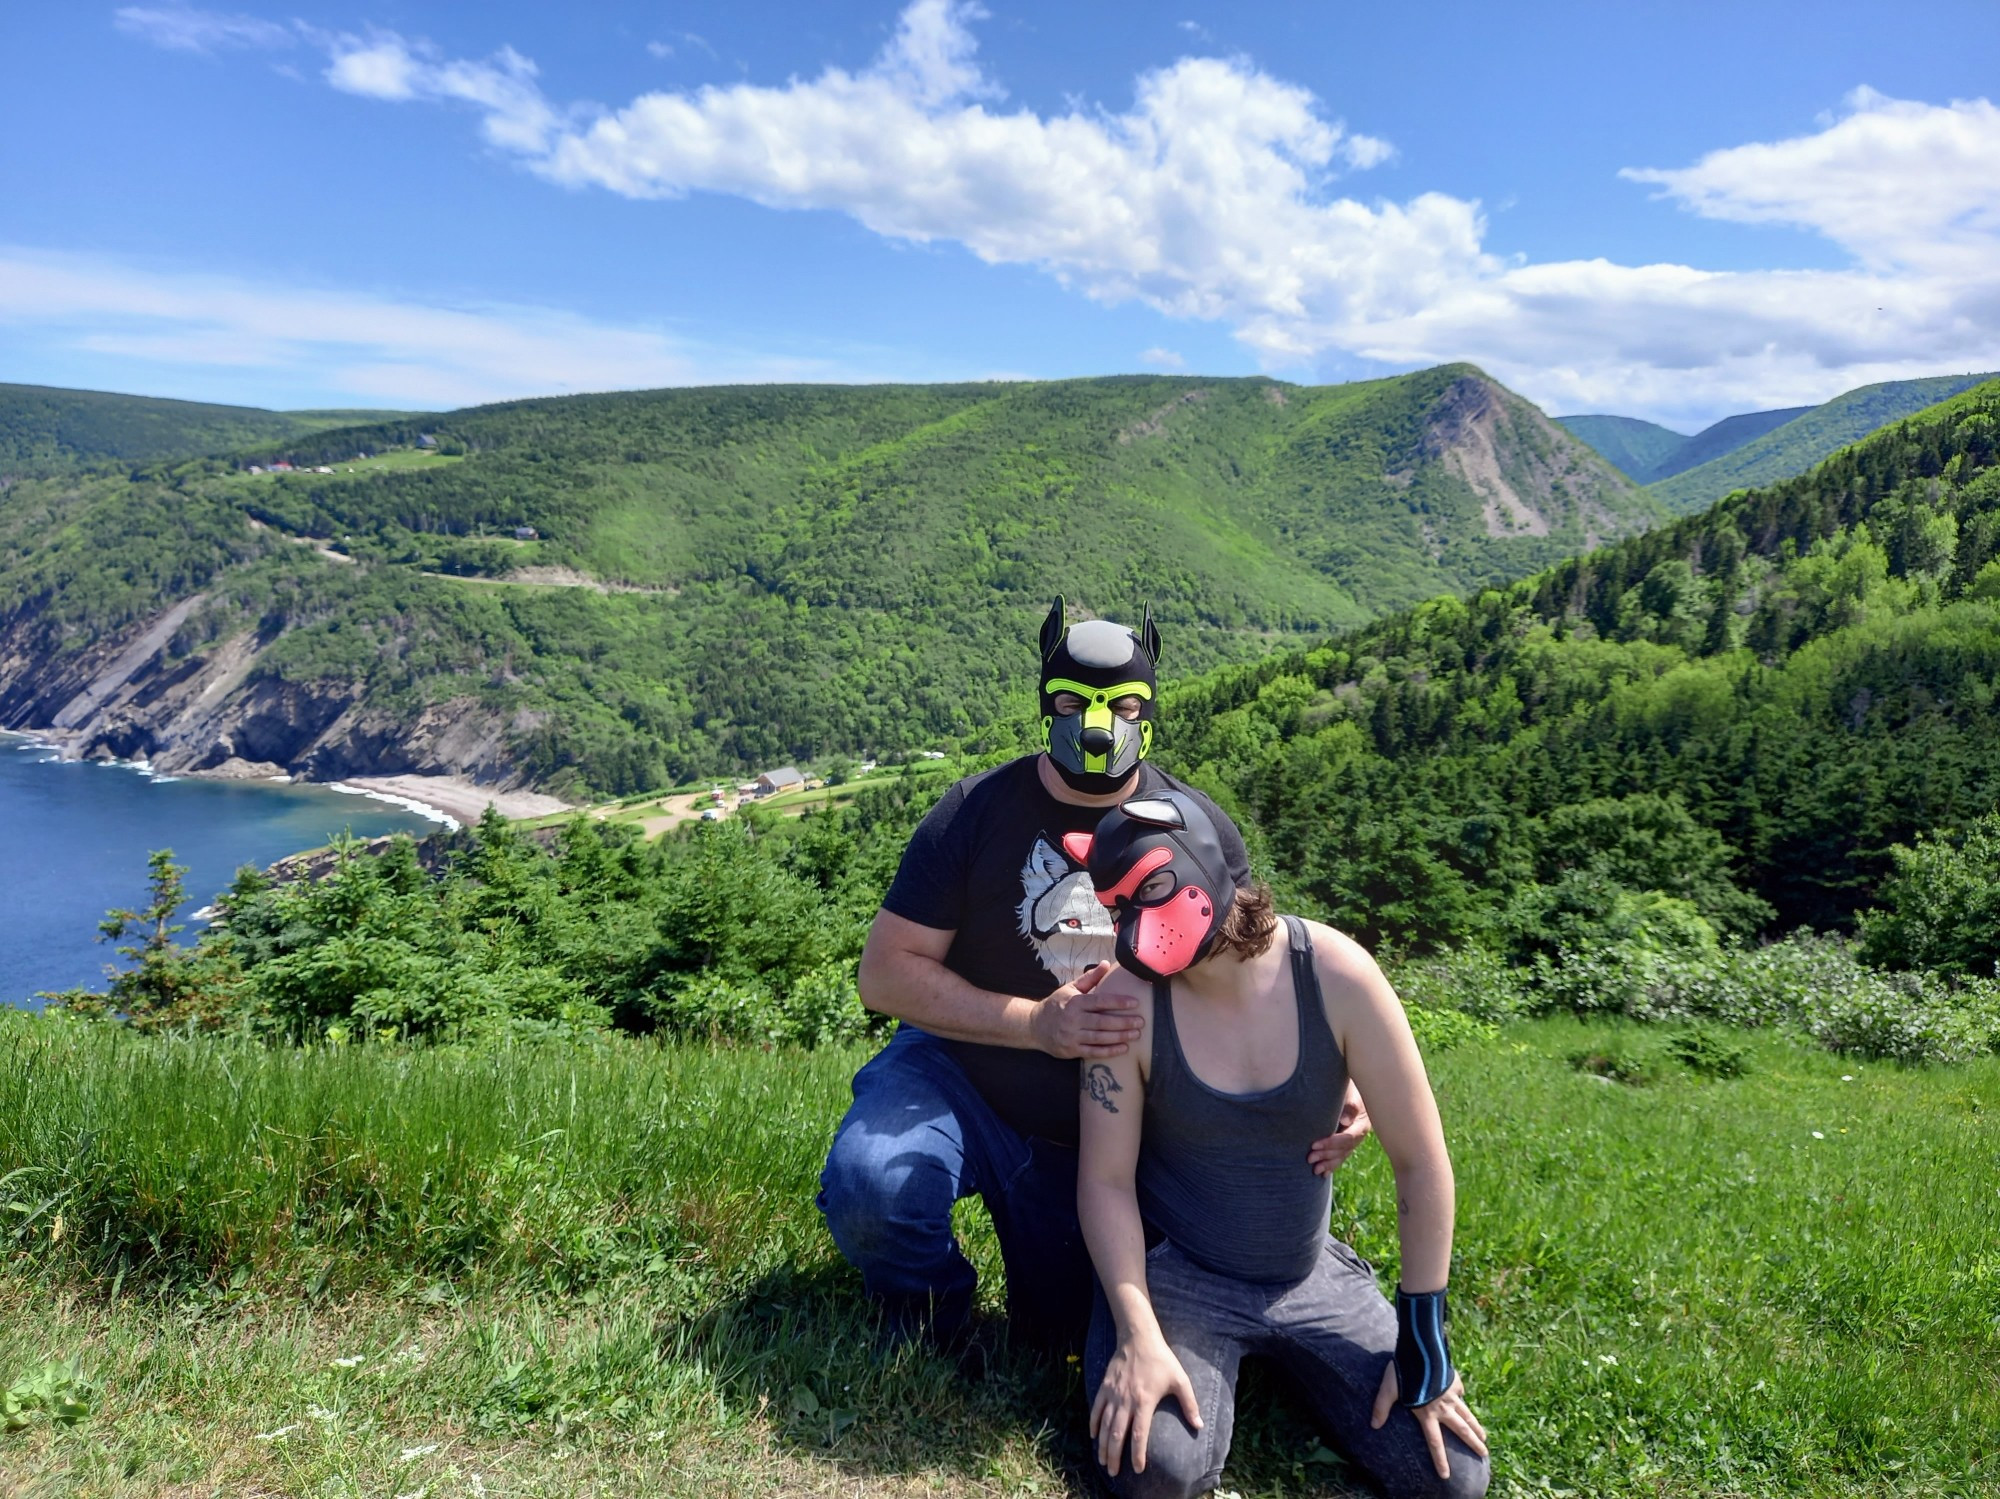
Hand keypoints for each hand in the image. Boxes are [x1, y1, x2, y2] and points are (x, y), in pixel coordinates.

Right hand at [1030, 962, 1139, 1058]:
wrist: (1034, 1026)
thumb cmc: (1057, 1004)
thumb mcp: (1071, 988)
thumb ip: (1090, 978)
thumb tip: (1106, 963)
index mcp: (1075, 1002)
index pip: (1100, 1001)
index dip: (1118, 1002)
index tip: (1135, 1003)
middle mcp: (1073, 1020)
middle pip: (1103, 1021)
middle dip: (1124, 1022)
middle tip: (1141, 1021)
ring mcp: (1072, 1036)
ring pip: (1100, 1038)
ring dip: (1120, 1037)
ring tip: (1136, 1034)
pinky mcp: (1071, 1050)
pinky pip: (1094, 1052)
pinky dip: (1109, 1051)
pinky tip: (1123, 1048)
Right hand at [1090, 1336, 1201, 1477]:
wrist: (1138, 1337)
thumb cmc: (1161, 1359)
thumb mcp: (1180, 1379)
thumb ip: (1189, 1404)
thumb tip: (1199, 1425)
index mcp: (1144, 1401)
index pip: (1139, 1434)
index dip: (1137, 1454)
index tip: (1138, 1469)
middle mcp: (1126, 1400)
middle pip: (1117, 1434)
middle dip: (1114, 1456)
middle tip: (1114, 1473)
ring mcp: (1113, 1394)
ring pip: (1104, 1425)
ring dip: (1102, 1445)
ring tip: (1103, 1461)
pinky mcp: (1105, 1386)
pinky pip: (1096, 1409)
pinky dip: (1093, 1424)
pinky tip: (1093, 1436)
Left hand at [1307, 1079, 1371, 1175]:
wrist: (1355, 1085)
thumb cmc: (1350, 1086)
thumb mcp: (1352, 1091)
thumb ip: (1351, 1104)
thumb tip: (1346, 1122)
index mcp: (1362, 1122)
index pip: (1348, 1137)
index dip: (1331, 1143)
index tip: (1314, 1145)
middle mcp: (1359, 1133)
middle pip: (1344, 1148)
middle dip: (1326, 1154)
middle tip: (1310, 1158)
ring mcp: (1354, 1138)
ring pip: (1342, 1154)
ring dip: (1329, 1163)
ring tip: (1315, 1170)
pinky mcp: (1347, 1140)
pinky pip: (1341, 1155)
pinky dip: (1332, 1164)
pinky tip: (1323, 1173)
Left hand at [1370, 1362, 1487, 1480]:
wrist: (1420, 1350)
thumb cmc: (1402, 1371)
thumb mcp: (1388, 1390)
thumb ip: (1382, 1407)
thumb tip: (1374, 1425)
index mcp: (1427, 1414)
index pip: (1435, 1442)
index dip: (1440, 1460)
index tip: (1446, 1475)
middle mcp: (1443, 1408)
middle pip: (1461, 1430)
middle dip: (1473, 1444)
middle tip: (1484, 1454)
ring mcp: (1451, 1395)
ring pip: (1467, 1414)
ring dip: (1476, 1426)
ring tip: (1485, 1436)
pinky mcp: (1455, 1382)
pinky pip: (1460, 1392)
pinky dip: (1461, 1397)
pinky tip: (1461, 1397)